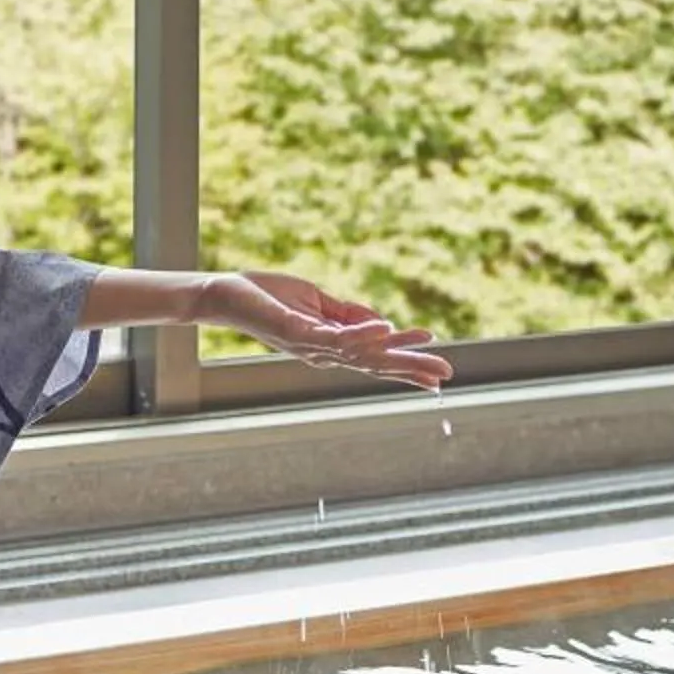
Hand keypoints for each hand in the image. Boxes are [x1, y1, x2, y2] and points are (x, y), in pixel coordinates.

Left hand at [197, 270, 451, 390]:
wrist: (227, 295)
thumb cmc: (269, 296)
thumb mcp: (318, 302)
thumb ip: (348, 313)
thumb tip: (382, 323)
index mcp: (331, 345)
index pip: (375, 359)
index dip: (406, 366)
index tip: (437, 378)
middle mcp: (324, 353)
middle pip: (376, 363)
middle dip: (411, 368)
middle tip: (446, 374)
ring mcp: (312, 346)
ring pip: (362, 353)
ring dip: (397, 350)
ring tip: (428, 348)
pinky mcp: (298, 334)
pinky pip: (335, 336)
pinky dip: (362, 333)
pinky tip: (386, 329)